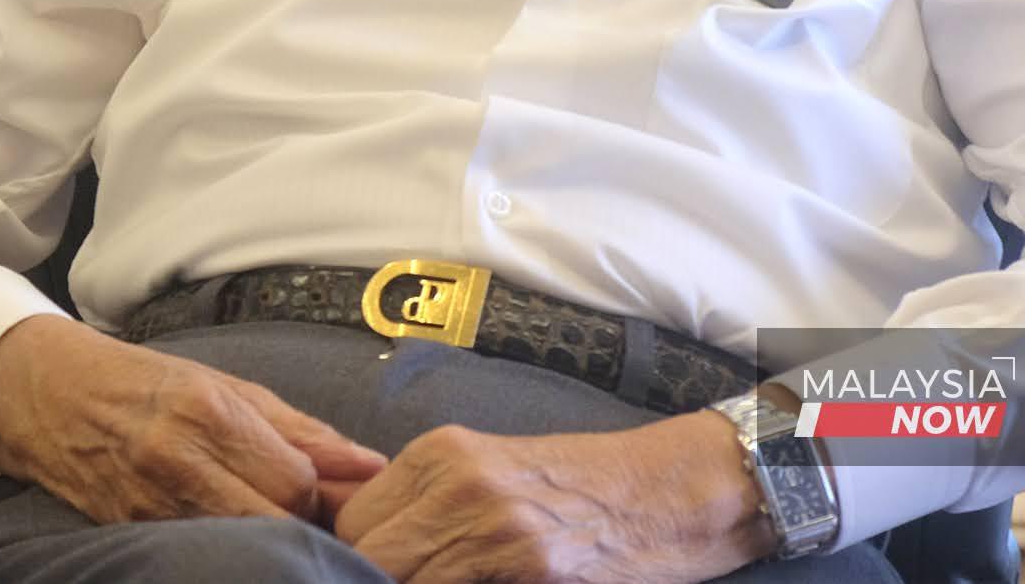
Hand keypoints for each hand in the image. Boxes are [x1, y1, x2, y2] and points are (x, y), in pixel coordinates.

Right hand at [0, 315, 387, 526]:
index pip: (297, 482)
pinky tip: (232, 537)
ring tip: (268, 524)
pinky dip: (227, 550)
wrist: (47, 394)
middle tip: (308, 519)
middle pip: (273, 522)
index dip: (322, 494)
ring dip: (266, 542)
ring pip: (240, 547)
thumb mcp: (225, 385)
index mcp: (208, 411)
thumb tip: (369, 465)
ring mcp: (151, 504)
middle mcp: (178, 460)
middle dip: (299, 526)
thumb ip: (300, 430)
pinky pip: (201, 552)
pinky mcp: (132, 534)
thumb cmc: (143, 382)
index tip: (324, 491)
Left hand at [331, 411, 772, 582]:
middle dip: (376, 579)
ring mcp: (496, 528)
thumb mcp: (493, 473)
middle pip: (368, 554)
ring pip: (403, 576)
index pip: (353, 522)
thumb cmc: (582, 488)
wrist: (671, 490)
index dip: (355, 561)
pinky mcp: (533, 568)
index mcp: (442, 453)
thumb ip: (428, 503)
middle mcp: (460, 482)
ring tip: (455, 582)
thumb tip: (366, 549)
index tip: (365, 576)